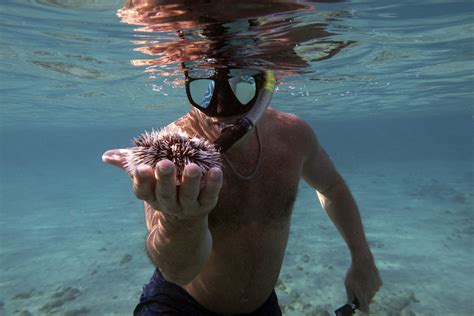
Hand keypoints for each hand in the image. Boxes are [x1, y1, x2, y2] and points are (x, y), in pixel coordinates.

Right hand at [102, 149, 222, 218]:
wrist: (185, 219)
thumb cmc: (163, 189)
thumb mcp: (146, 178)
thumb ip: (129, 164)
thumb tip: (107, 155)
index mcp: (151, 195)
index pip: (143, 190)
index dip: (142, 180)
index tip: (142, 167)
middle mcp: (168, 203)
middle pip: (165, 193)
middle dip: (165, 179)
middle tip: (165, 164)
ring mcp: (187, 206)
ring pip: (189, 195)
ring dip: (191, 181)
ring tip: (193, 167)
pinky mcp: (206, 204)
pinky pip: (210, 195)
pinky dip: (214, 184)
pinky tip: (216, 170)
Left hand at [344, 251, 381, 312]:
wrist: (363, 261)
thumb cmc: (353, 273)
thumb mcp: (348, 285)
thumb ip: (350, 296)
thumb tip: (350, 303)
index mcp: (363, 296)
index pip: (365, 310)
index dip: (361, 308)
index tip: (357, 304)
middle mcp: (371, 294)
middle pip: (368, 301)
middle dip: (362, 297)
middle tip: (356, 289)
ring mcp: (376, 288)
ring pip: (371, 293)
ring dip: (366, 290)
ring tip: (360, 280)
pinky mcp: (379, 282)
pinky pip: (374, 287)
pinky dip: (371, 284)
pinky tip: (366, 277)